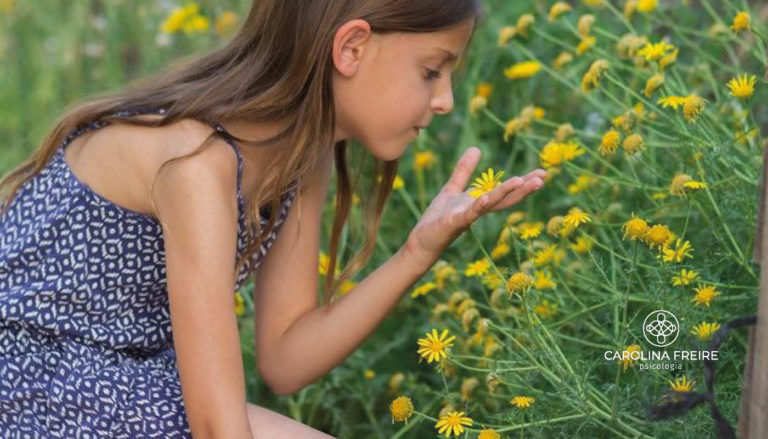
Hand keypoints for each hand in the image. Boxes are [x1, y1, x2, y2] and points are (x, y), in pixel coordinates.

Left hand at [403, 146, 546, 267]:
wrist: (422, 240)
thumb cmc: (437, 218)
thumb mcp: (452, 189)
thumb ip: (464, 171)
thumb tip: (476, 148)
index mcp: (479, 202)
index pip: (506, 191)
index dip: (524, 182)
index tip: (542, 173)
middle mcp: (478, 210)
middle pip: (505, 198)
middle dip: (524, 188)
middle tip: (543, 177)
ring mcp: (468, 217)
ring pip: (490, 204)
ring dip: (506, 193)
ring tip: (522, 181)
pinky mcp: (454, 223)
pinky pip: (468, 214)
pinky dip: (478, 207)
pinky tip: (486, 198)